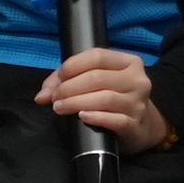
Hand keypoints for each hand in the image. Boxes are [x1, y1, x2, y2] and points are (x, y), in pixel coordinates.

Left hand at [39, 46, 166, 148]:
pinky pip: (114, 119)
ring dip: (76, 102)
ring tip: (60, 108)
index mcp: (128, 62)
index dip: (72, 66)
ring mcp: (138, 103)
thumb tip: (41, 96)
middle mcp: (137, 79)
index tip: (57, 80)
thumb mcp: (97, 83)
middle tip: (54, 99)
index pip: (97, 56)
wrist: (142, 127)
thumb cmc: (114, 98)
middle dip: (69, 88)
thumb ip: (67, 81)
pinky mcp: (135, 124)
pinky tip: (82, 117)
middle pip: (97, 78)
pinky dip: (95, 117)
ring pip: (104, 98)